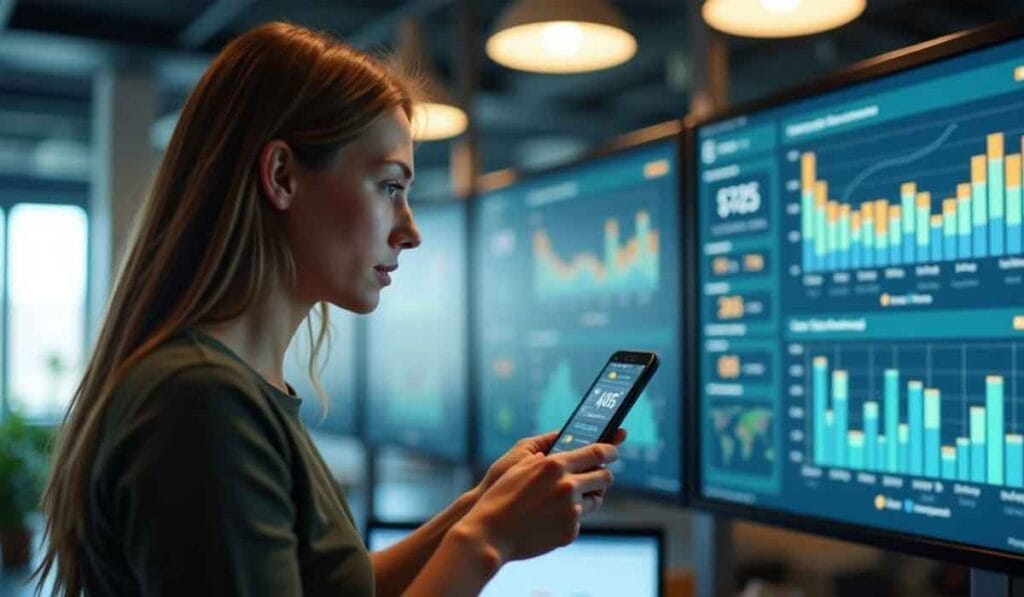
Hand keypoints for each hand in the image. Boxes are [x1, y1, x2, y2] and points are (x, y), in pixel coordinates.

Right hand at [455, 442, 618, 565]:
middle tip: (596, 475)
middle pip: (604, 477)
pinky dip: (569, 517)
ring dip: (588, 497)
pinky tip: (549, 518)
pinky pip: (579, 520)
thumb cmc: (500, 496)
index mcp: (556, 466)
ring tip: (568, 498)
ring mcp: (571, 511)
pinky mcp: (570, 531)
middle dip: (603, 475)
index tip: (613, 449)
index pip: (596, 453)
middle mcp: (568, 487)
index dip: (610, 449)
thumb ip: (545, 457)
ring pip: (596, 500)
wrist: (490, 533)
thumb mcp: (519, 466)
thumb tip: (561, 452)